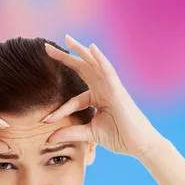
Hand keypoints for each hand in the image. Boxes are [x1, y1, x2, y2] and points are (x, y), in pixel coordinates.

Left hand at [43, 35, 165, 157]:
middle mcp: (104, 89)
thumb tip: (48, 138)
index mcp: (98, 98)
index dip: (59, 111)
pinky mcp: (118, 91)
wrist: (140, 145)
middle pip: (82, 69)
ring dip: (80, 51)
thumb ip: (70, 133)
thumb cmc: (120, 137)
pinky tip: (91, 48)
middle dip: (65, 58)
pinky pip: (108, 71)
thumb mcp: (89, 134)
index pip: (74, 100)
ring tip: (67, 40)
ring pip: (94, 65)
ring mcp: (111, 88)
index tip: (45, 121)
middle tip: (47, 48)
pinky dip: (100, 59)